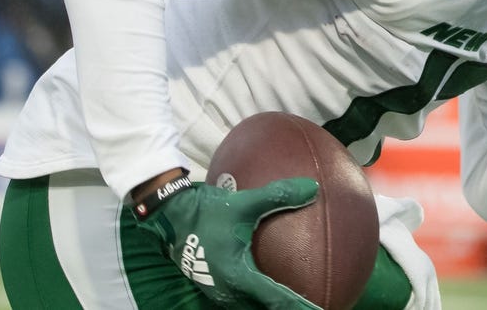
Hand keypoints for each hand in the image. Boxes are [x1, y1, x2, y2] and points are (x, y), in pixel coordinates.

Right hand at [135, 178, 321, 308]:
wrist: (170, 215)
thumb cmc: (206, 211)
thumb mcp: (242, 202)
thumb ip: (278, 196)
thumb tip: (312, 188)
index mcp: (238, 276)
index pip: (276, 299)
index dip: (300, 306)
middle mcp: (229, 291)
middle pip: (265, 309)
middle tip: (316, 307)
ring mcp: (220, 291)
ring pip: (253, 307)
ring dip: (272, 306)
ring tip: (295, 304)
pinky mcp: (215, 285)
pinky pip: (243, 299)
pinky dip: (261, 299)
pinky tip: (271, 289)